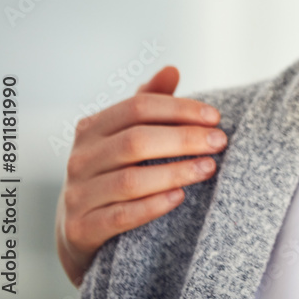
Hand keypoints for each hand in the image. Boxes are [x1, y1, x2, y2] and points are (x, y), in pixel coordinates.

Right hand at [55, 66, 227, 285]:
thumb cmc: (114, 171)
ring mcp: (78, 195)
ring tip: (209, 168)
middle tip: (220, 142)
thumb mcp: (125, 134)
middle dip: (184, 139)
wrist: (80, 229)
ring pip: (131, 180)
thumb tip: (172, 69)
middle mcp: (80, 159)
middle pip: (136, 141)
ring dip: (176, 172)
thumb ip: (148, 102)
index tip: (215, 117)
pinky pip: (121, 216)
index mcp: (92, 128)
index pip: (138, 107)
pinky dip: (153, 205)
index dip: (180, 109)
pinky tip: (180, 197)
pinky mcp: (81, 228)